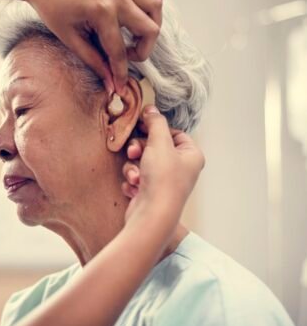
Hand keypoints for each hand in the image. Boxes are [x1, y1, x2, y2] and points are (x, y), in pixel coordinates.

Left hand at [24, 0, 163, 92]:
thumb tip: (110, 84)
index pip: (119, 50)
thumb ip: (94, 62)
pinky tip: (147, 6)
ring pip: (155, 8)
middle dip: (142, 51)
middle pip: (150, 29)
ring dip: (151, 26)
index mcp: (102, 12)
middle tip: (124, 56)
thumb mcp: (71, 40)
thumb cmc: (53, 9)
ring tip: (134, 37)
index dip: (120, 73)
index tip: (119, 88)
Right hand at [122, 106, 204, 223]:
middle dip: (140, 149)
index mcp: (191, 155)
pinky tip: (135, 187)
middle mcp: (181, 168)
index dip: (157, 128)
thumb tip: (151, 109)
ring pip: (142, 161)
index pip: (175, 133)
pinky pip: (137, 176)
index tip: (142, 123)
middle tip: (133, 152)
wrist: (152, 216)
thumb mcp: (160, 143)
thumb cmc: (162, 179)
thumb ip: (155, 122)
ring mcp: (166, 181)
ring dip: (134, 166)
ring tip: (136, 176)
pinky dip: (133, 179)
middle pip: (155, 146)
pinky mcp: (151, 192)